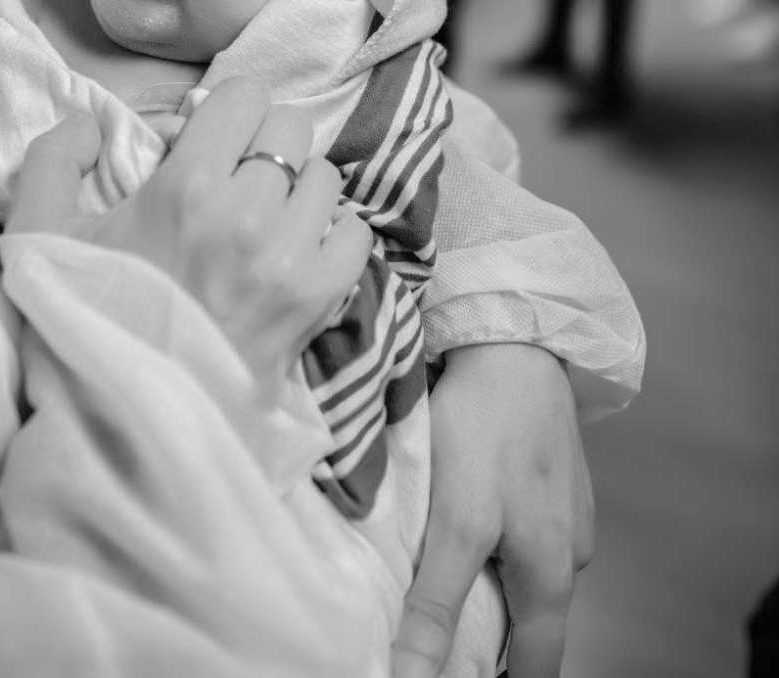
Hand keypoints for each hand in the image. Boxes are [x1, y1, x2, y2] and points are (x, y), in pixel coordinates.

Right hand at [6, 77, 372, 394]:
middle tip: (240, 177)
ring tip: (268, 219)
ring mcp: (287, 259)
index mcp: (184, 186)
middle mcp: (245, 213)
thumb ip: (54, 158)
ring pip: (326, 177)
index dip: (228, 111)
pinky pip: (355, 233)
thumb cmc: (85, 320)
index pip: (245, 96)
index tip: (213, 138)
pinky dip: (334, 234)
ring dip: (299, 189)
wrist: (125, 422)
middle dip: (264, 143)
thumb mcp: (38, 234)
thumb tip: (95, 122)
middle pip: (291, 129)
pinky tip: (299, 250)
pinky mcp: (316, 300)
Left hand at [392, 343, 593, 677]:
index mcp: (554, 577)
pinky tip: (469, 509)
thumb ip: (436, 605)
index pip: (535, 670)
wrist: (513, 341)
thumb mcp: (456, 523)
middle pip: (530, 625)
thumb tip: (411, 677)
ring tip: (441, 564)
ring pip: (527, 574)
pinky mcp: (558, 480)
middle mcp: (574, 555)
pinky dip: (499, 536)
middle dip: (487, 634)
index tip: (454, 675)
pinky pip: (528, 531)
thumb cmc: (485, 430)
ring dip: (491, 580)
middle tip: (433, 627)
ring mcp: (570, 514)